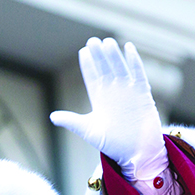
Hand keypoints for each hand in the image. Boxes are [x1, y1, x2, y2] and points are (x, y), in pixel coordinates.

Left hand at [50, 37, 167, 182]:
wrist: (136, 154)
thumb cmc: (113, 144)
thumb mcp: (89, 131)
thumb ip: (71, 121)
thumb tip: (52, 117)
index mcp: (100, 99)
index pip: (93, 77)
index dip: (88, 64)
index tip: (83, 51)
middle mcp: (114, 92)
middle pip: (105, 68)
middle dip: (99, 55)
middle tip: (92, 41)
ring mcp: (128, 91)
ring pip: (120, 68)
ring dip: (114, 56)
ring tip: (107, 42)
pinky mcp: (142, 94)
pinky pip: (138, 74)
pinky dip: (134, 62)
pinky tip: (129, 49)